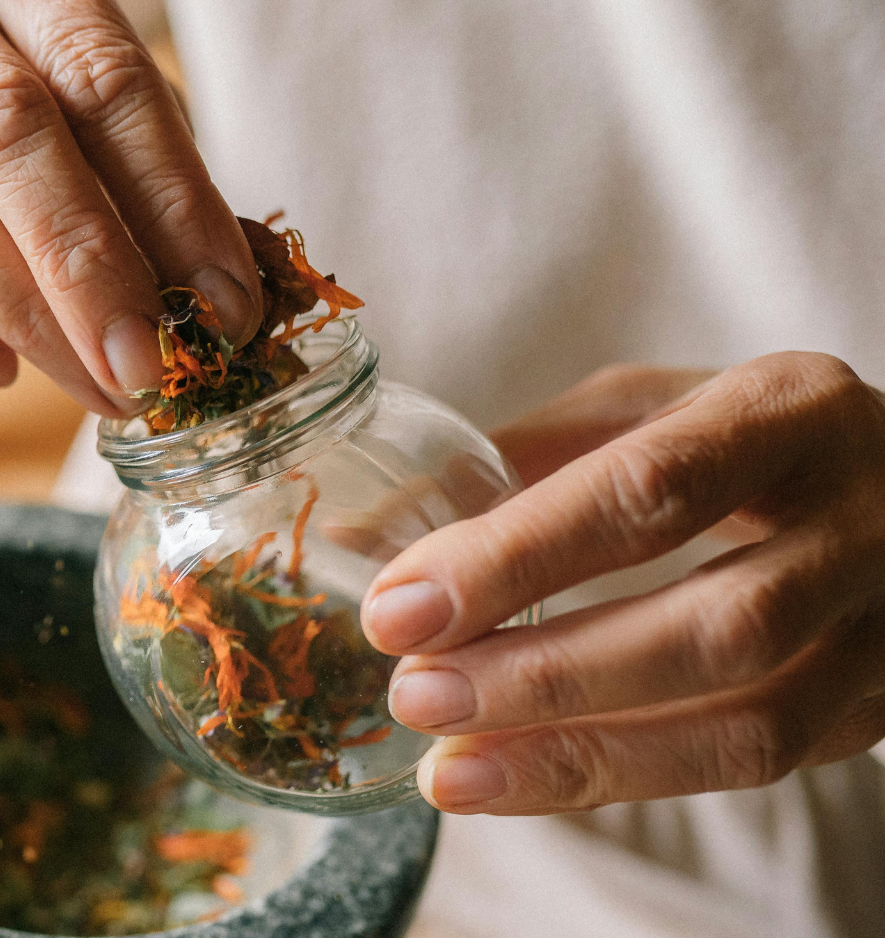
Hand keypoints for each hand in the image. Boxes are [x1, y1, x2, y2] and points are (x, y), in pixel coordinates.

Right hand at [0, 0, 263, 415]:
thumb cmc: (54, 57)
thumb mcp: (117, 69)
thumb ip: (168, 166)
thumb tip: (234, 300)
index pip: (99, 74)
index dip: (171, 197)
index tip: (225, 299)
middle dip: (86, 266)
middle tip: (151, 362)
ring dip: (23, 317)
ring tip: (104, 384)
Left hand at [360, 356, 884, 813]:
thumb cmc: (739, 441)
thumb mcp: (646, 411)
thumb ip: (516, 461)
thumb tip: (359, 536)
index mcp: (789, 412)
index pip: (651, 489)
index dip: (519, 557)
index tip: (400, 608)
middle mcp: (866, 518)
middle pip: (716, 626)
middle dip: (547, 675)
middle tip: (416, 696)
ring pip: (749, 725)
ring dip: (582, 757)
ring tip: (449, 770)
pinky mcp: (882, 708)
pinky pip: (754, 768)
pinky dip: (624, 781)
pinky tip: (520, 781)